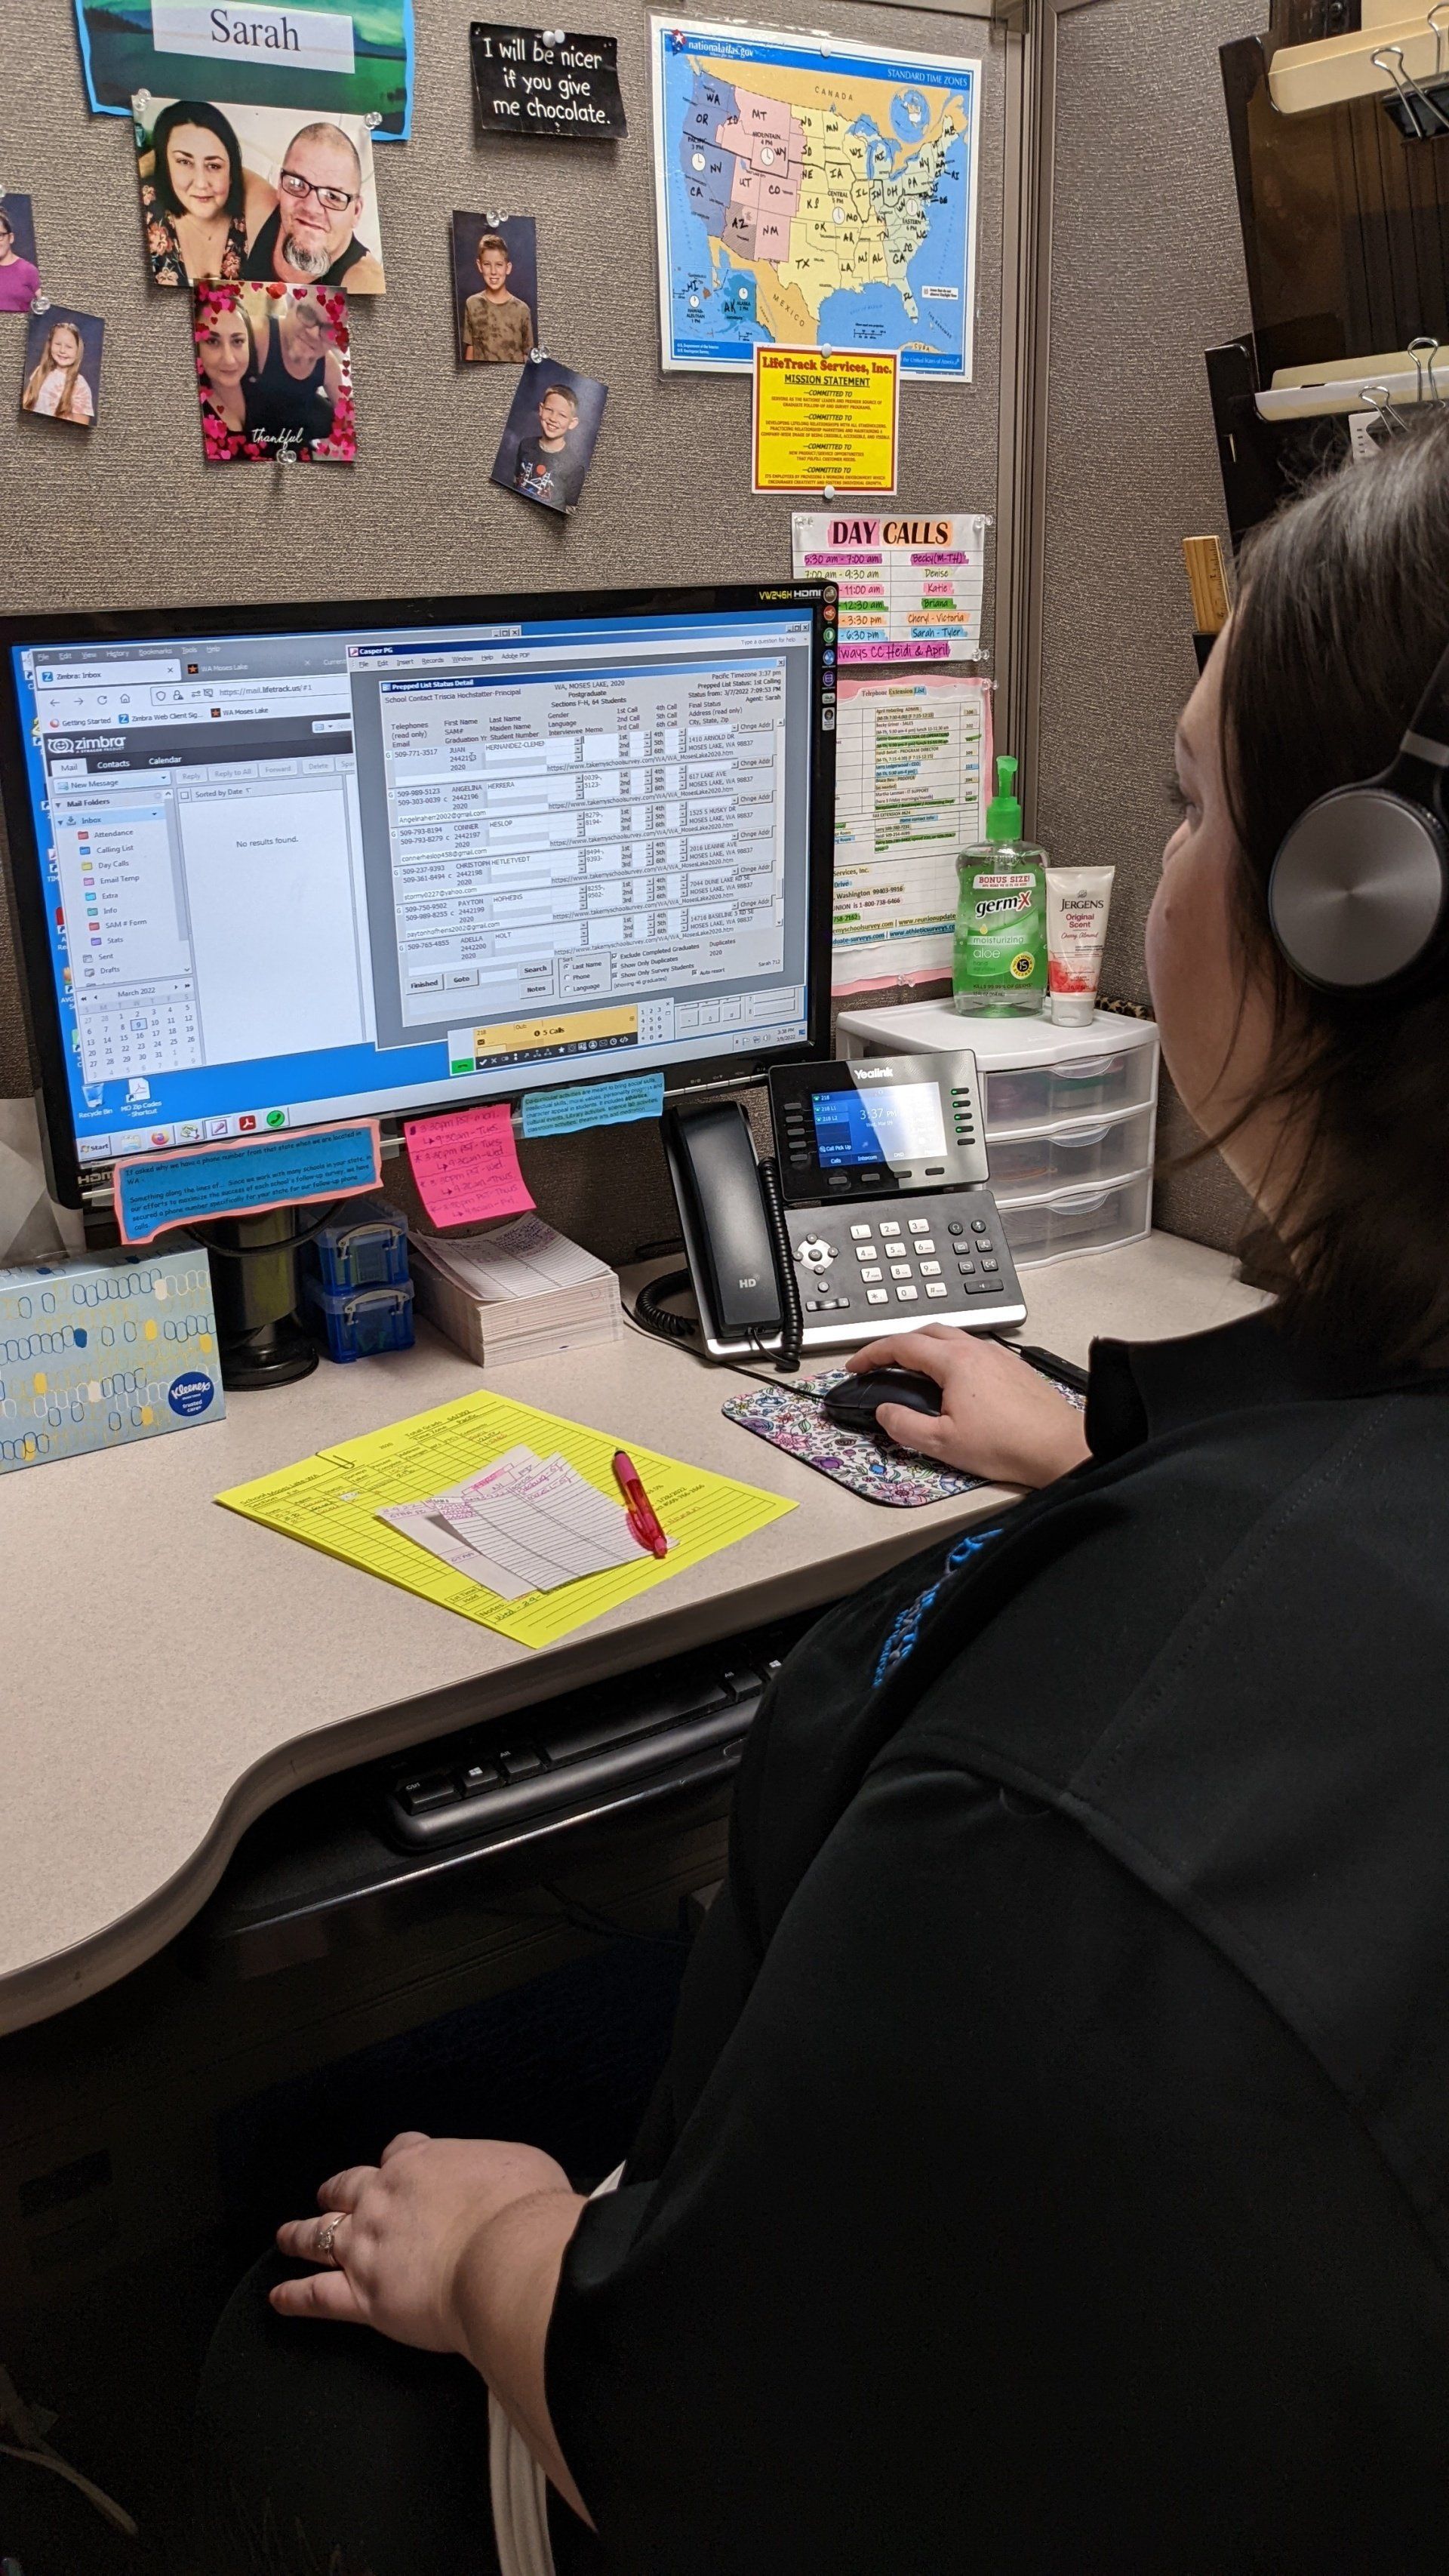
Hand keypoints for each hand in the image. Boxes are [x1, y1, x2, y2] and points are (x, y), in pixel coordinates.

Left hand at [272, 2132, 579, 2354]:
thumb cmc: (523, 2210)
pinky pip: (318, 2297)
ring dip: (301, 2235)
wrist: (506, 2255)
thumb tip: (512, 2180)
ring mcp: (368, 2247)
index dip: (397, 2157)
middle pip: (348, 2187)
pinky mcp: (364, 2296)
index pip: (401, 2150)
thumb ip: (502, 2171)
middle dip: (336, 2191)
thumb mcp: (524, 2166)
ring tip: (286, 2236)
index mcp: (423, 2163)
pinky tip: (278, 2298)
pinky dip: (294, 2297)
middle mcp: (385, 2199)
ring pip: (321, 2236)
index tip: (395, 2162)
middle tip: (327, 2195)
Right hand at [846, 1326, 1090, 1486]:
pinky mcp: (1013, 1368)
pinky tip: (952, 1379)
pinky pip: (974, 1349)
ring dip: (925, 1347)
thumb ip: (904, 1425)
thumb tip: (884, 1412)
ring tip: (912, 1369)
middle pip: (926, 1332)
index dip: (872, 1354)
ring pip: (952, 1337)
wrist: (1059, 1447)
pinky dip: (951, 1355)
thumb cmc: (1008, 1444)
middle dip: (897, 1344)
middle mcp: (977, 1350)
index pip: (902, 1345)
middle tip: (880, 1363)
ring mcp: (998, 1356)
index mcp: (955, 1362)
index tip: (857, 1365)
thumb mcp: (942, 1443)